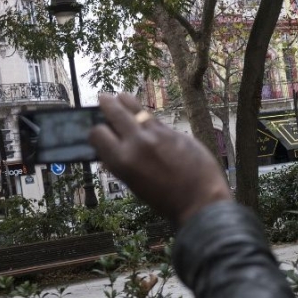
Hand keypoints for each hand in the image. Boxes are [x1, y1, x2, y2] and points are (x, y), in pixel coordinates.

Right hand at [89, 93, 231, 225]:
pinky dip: (150, 119)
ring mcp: (159, 135)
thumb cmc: (166, 200)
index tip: (99, 129)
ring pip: (138, 110)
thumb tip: (113, 148)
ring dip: (128, 102)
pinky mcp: (177, 133)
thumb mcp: (135, 185)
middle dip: (107, 104)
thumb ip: (123, 163)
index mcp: (122, 161)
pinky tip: (148, 116)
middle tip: (103, 98)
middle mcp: (138, 143)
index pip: (98, 133)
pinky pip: (158, 121)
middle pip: (116, 113)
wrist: (200, 201)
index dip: (97, 131)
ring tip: (122, 97)